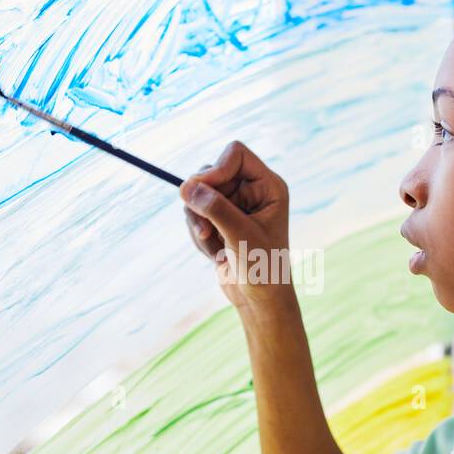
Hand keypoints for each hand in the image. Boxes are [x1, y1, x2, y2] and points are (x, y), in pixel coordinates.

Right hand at [180, 141, 290, 312]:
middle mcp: (252, 190)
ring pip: (198, 193)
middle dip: (202, 202)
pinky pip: (194, 212)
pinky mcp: (219, 219)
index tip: (199, 190)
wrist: (259, 299)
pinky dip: (197, 233)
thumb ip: (215, 209)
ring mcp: (234, 204)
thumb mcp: (240, 236)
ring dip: (198, 221)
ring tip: (212, 246)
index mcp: (268, 186)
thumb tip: (185, 187)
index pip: (235, 154)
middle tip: (205, 229)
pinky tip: (214, 253)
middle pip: (211, 172)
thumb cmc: (262, 268)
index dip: (215, 169)